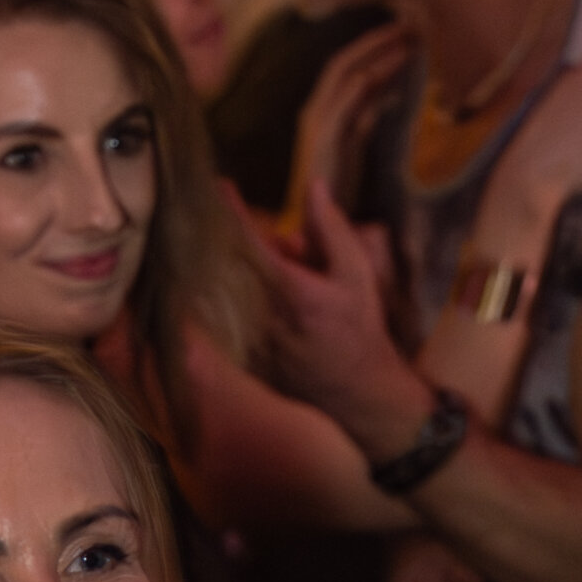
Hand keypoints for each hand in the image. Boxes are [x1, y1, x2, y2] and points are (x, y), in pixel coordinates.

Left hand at [242, 177, 428, 438]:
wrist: (359, 395)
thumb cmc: (361, 332)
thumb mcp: (357, 274)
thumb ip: (332, 230)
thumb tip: (314, 187)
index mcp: (289, 290)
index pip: (249, 241)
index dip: (233, 211)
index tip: (220, 187)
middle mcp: (262, 316)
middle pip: (241, 264)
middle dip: (267, 252)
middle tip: (300, 258)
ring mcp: (251, 340)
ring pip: (240, 293)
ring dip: (263, 282)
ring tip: (303, 297)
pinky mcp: (248, 360)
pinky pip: (239, 321)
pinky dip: (254, 309)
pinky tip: (289, 320)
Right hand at [283, 18, 413, 232]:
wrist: (318, 229)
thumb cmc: (339, 193)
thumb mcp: (356, 148)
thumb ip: (366, 120)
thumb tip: (387, 96)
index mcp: (321, 113)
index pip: (346, 68)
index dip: (373, 47)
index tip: (404, 34)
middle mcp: (315, 112)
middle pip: (344, 61)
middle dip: (377, 40)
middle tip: (411, 24)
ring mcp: (316, 122)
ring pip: (345, 72)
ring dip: (377, 51)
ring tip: (408, 38)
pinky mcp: (323, 137)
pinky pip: (347, 98)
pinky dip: (370, 78)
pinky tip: (394, 65)